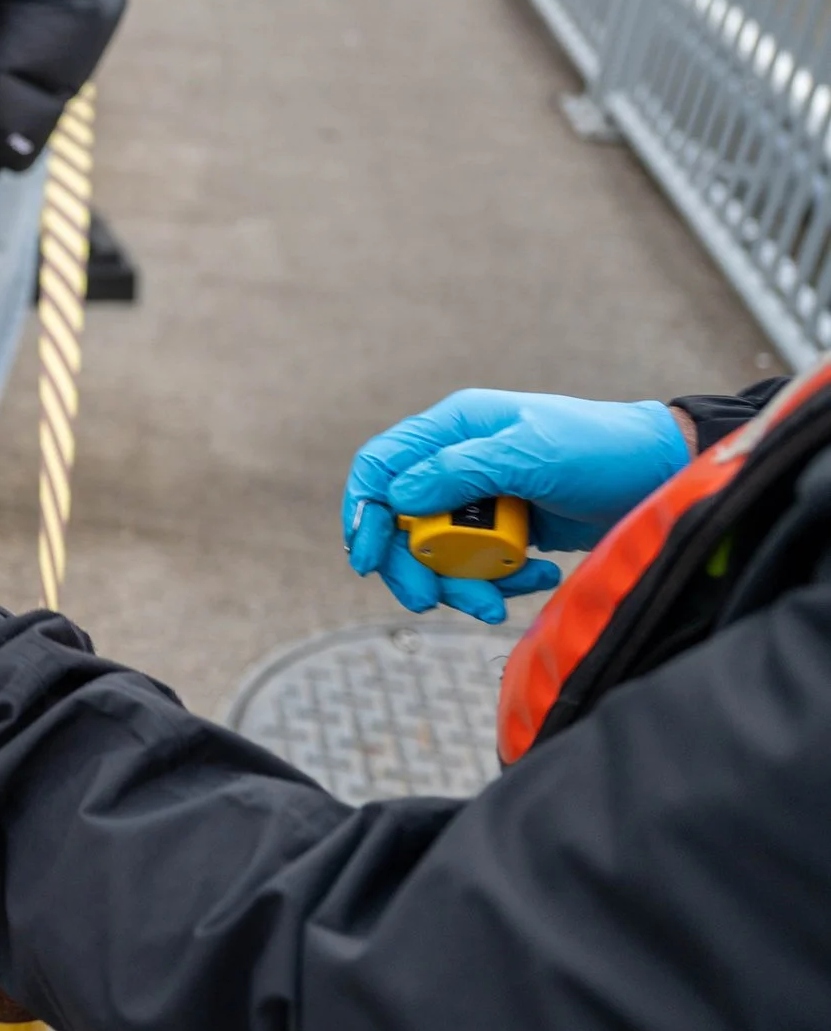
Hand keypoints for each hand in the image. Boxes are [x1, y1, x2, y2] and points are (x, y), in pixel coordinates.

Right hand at [340, 389, 691, 621]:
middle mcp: (458, 462)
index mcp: (454, 428)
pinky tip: (539, 577)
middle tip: (428, 600)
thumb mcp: (529, 454)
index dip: (364, 511)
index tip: (368, 557)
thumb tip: (397, 498)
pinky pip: (480, 565)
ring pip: (439, 552)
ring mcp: (484, 498)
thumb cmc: (604, 450)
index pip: (381, 465)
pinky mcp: (509, 530)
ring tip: (498, 601)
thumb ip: (458, 471)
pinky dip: (501, 581)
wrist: (667, 476)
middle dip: (414, 565)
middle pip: (403, 521)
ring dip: (461, 583)